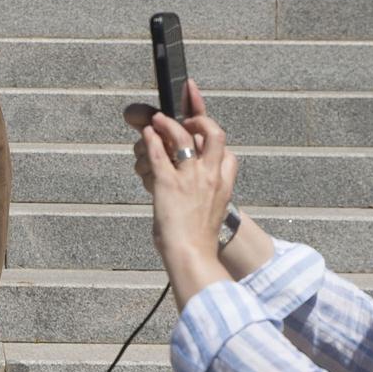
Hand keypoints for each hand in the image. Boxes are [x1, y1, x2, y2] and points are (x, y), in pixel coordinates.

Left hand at [124, 82, 237, 300]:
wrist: (191, 254)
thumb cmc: (197, 236)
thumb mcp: (211, 209)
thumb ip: (207, 190)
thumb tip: (192, 181)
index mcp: (223, 183)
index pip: (226, 151)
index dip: (213, 131)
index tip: (201, 117)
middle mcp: (210, 175)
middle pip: (214, 133)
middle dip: (199, 117)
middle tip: (184, 117)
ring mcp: (190, 178)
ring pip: (182, 135)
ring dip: (168, 124)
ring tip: (156, 121)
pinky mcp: (168, 183)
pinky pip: (158, 153)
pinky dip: (150, 140)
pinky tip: (145, 135)